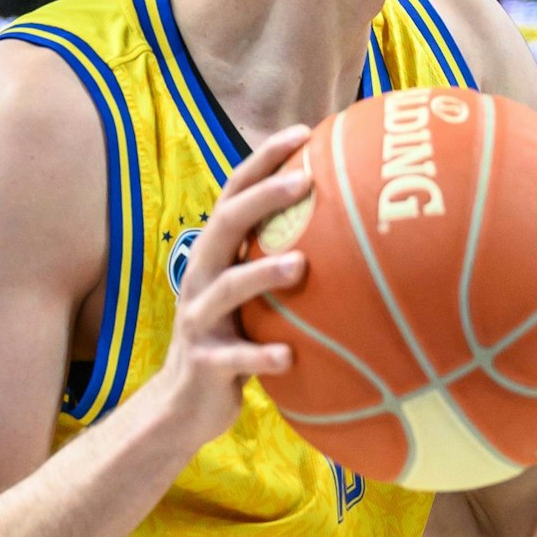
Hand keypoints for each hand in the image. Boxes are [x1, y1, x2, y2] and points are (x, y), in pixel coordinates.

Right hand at [147, 125, 313, 448]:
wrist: (182, 406)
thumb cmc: (235, 338)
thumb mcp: (253, 296)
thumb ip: (283, 259)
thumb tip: (354, 226)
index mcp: (216, 255)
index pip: (235, 193)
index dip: (265, 159)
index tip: (305, 131)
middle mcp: (202, 278)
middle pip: (225, 225)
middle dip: (262, 199)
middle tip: (305, 181)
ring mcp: (199, 320)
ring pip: (227, 289)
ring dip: (262, 273)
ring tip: (300, 265)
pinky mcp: (205, 364)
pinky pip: (234, 357)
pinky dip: (261, 354)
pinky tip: (291, 355)